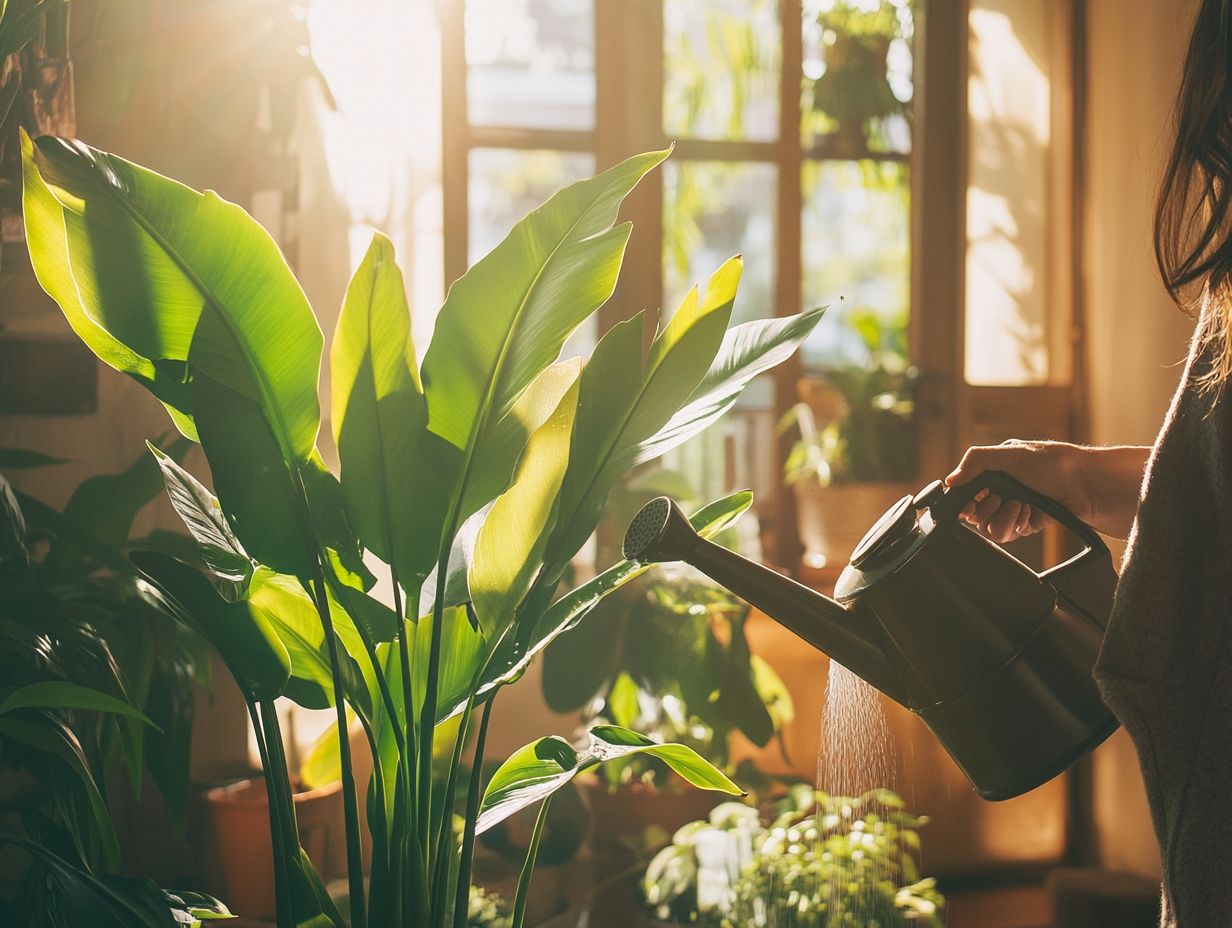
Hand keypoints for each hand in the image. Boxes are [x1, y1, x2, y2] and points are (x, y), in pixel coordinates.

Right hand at [945, 440, 1090, 542]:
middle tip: (1000, 498)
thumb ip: (975, 461)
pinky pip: (1006, 535)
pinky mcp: (1024, 524)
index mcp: (991, 471)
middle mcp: (998, 490)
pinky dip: (1016, 524)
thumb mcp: (1010, 453)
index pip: (963, 491)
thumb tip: (950, 480)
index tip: (968, 504)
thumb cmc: (1052, 463)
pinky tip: (1029, 512)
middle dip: (985, 508)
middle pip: (973, 514)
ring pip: (987, 528)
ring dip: (1003, 517)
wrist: (1085, 485)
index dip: (962, 501)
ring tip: (1019, 505)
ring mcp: (1010, 509)